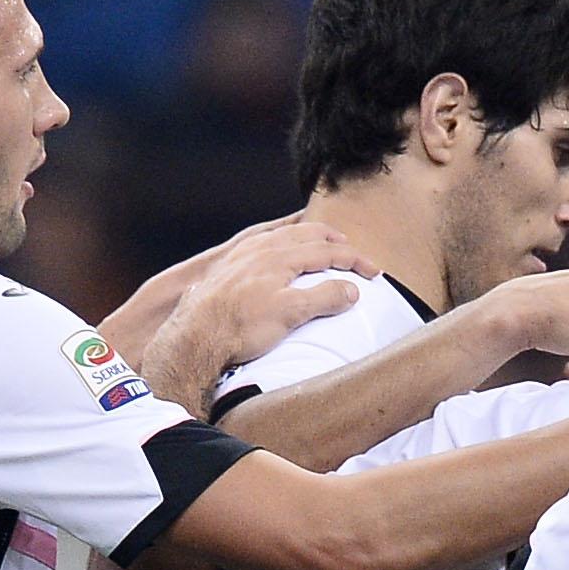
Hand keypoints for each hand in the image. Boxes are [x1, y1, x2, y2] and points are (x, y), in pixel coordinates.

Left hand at [162, 217, 371, 366]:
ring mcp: (244, 254)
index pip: (327, 251)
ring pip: (283, 234)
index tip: (374, 272)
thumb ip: (324, 298)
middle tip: (351, 251)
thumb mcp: (290, 314)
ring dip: (307, 236)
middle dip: (334, 241)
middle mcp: (262, 248)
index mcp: (281, 256)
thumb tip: (352, 290)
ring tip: (319, 242)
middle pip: (307, 234)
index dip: (354, 260)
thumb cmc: (239, 327)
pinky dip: (280, 239)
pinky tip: (277, 247)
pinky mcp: (229, 265)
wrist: (194, 335)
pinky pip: (261, 240)